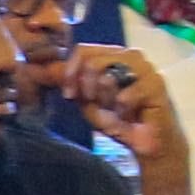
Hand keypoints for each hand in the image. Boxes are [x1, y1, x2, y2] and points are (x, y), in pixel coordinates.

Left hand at [73, 49, 192, 194]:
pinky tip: (129, 116)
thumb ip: (70, 83)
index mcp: (115, 56)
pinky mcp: (156, 86)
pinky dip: (121, 109)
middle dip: (86, 85)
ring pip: (109, 73)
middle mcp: (131, 57)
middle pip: (94, 59)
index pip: (85, 50)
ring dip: (105, 97)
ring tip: (114, 109)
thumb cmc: (120, 121)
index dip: (71, 71)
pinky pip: (125, 95)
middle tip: (93, 102)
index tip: (69, 94)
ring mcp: (146, 69)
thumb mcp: (87, 101)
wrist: (148, 144)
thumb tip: (38, 68)